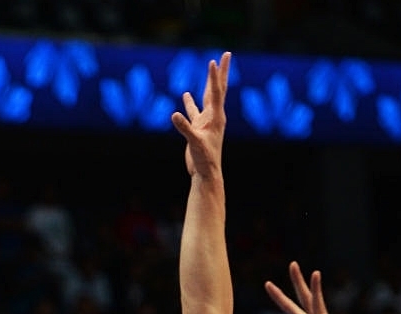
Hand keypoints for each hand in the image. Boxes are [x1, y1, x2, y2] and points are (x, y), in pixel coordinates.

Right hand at [171, 51, 229, 178]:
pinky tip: (185, 95)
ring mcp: (205, 121)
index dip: (213, 76)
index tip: (213, 61)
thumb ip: (185, 127)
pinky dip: (189, 103)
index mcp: (216, 116)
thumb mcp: (194, 142)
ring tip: (210, 68)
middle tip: (226, 54)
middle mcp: (214, 116)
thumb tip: (174, 114)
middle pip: (218, 88)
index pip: (215, 92)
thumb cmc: (204, 159)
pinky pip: (193, 111)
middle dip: (221, 72)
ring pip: (207, 97)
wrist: (206, 172)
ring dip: (208, 83)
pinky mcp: (197, 128)